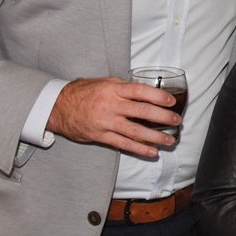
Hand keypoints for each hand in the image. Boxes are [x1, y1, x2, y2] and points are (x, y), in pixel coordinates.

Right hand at [46, 77, 176, 158]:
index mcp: (114, 89)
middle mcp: (111, 105)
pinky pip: (123, 144)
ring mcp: (106, 122)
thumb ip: (125, 87)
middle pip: (141, 111)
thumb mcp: (105, 83)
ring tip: (170, 140)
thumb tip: (147, 91)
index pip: (140, 91)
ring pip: (135, 131)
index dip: (157, 96)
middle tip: (177, 121)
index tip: (171, 101)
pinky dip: (139, 149)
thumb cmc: (85, 92)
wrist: (59, 107)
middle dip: (162, 117)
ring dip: (155, 137)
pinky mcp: (101, 136)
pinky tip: (152, 152)